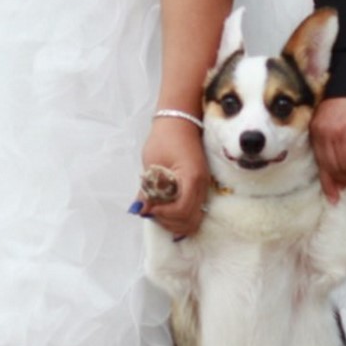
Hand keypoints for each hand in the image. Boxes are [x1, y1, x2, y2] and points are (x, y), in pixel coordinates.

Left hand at [137, 117, 209, 237]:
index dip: (164, 214)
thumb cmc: (164, 138)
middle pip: (191, 220)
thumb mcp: (152, 163)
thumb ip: (148, 189)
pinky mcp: (200, 189)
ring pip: (195, 220)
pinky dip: (182, 218)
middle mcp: (202, 186)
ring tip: (160, 213)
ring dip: (176, 223)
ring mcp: (204, 189)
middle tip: (153, 213)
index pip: (182, 209)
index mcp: (191, 177)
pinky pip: (195, 212)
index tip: (149, 209)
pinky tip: (167, 212)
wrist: (181, 122)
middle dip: (170, 222)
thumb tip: (141, 210)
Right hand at [310, 97, 345, 202]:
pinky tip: (329, 184)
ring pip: (324, 165)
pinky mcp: (312, 131)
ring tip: (341, 192)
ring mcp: (316, 132)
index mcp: (344, 132)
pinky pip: (317, 157)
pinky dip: (324, 172)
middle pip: (335, 168)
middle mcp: (326, 134)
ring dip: (334, 180)